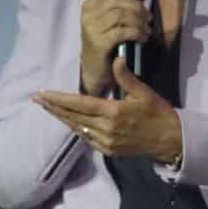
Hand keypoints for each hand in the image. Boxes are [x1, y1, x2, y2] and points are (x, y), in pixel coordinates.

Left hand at [34, 56, 183, 162]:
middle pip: (73, 117)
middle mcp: (105, 129)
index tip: (43, 93)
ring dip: (61, 118)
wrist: (170, 141)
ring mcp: (105, 142)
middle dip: (53, 107)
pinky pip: (86, 138)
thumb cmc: (158, 113)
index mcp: (113, 112)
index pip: (79, 104)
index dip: (59, 99)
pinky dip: (75, 128)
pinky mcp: (108, 150)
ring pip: (77, 128)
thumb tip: (116, 58)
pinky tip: (68, 120)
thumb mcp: (145, 92)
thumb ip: (126, 77)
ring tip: (48, 108)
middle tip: (37, 99)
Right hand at [76, 0, 151, 93]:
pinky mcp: (99, 42)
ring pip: (121, 16)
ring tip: (147, 29)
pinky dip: (137, 33)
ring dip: (139, 22)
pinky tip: (143, 38)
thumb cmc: (105, 43)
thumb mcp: (109, 22)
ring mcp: (92, 28)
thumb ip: (121, 7)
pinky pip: (123, 32)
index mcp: (90, 5)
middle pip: (117, 1)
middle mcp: (88, 14)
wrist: (94, 70)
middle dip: (137, 7)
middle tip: (149, 17)